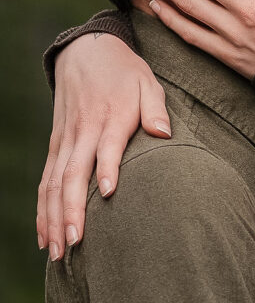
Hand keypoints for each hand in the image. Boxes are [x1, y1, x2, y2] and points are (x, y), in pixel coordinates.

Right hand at [37, 34, 170, 259]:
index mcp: (110, 115)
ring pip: (55, 183)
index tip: (110, 193)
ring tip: (60, 251)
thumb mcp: (147, 81)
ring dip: (54, 218)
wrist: (86, 51)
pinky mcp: (55, 145)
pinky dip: (43, 210)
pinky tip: (45, 237)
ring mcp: (66, 140)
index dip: (108, 167)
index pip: (108, 145)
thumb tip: (164, 134)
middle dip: (73, 209)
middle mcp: (84, 130)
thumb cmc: (124, 72)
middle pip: (74, 172)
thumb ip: (155, 109)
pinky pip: (45, 181)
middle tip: (77, 242)